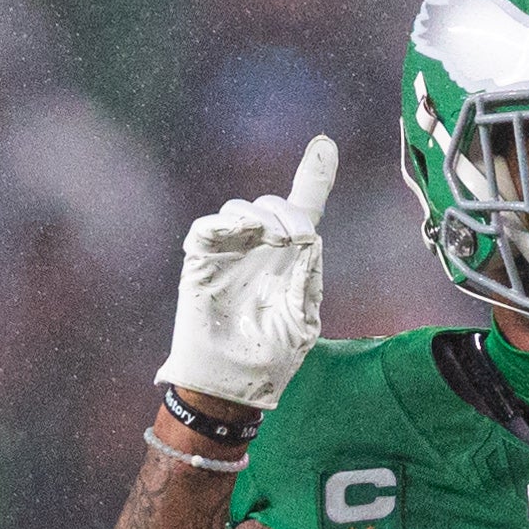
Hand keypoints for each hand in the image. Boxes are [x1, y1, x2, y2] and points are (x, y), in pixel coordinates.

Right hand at [158, 136, 336, 410]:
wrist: (232, 383)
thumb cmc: (270, 358)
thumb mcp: (303, 317)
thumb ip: (307, 273)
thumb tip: (307, 234)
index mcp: (291, 261)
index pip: (304, 210)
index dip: (315, 175)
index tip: (326, 144)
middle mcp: (261, 250)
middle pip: (275, 203)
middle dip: (289, 212)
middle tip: (294, 238)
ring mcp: (231, 253)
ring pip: (242, 208)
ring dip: (261, 216)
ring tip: (272, 241)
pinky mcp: (202, 261)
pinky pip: (208, 226)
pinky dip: (225, 222)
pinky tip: (243, 232)